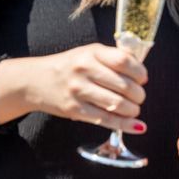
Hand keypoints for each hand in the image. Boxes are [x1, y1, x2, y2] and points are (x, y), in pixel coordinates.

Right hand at [0, 44, 147, 131]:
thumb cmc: (69, 67)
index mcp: (91, 52)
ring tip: (133, 109)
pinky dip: (125, 125)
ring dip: (133, 110)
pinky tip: (137, 126)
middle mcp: (84, 70)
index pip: (124, 61)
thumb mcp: (88, 53)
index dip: (140, 72)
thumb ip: (113, 59)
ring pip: (117, 104)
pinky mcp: (75, 110)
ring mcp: (78, 91)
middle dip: (139, 95)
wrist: (35, 81)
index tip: (143, 79)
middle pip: (124, 85)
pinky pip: (106, 119)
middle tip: (138, 97)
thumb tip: (141, 73)